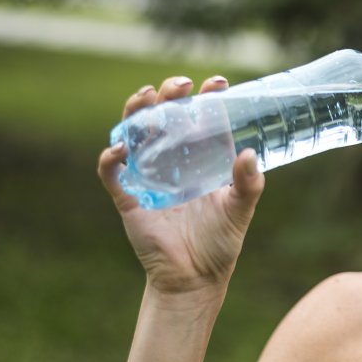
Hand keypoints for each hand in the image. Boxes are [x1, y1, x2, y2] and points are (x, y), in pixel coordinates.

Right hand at [97, 75, 264, 296]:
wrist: (196, 279)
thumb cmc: (221, 242)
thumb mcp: (241, 210)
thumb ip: (249, 184)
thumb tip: (250, 153)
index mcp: (202, 158)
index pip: (201, 117)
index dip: (207, 96)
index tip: (218, 82)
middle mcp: (174, 161)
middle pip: (165, 116)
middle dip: (170, 94)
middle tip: (181, 85)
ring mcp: (149, 176)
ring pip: (135, 134)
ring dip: (136, 112)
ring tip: (146, 98)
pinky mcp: (130, 198)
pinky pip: (112, 173)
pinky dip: (111, 158)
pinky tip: (120, 148)